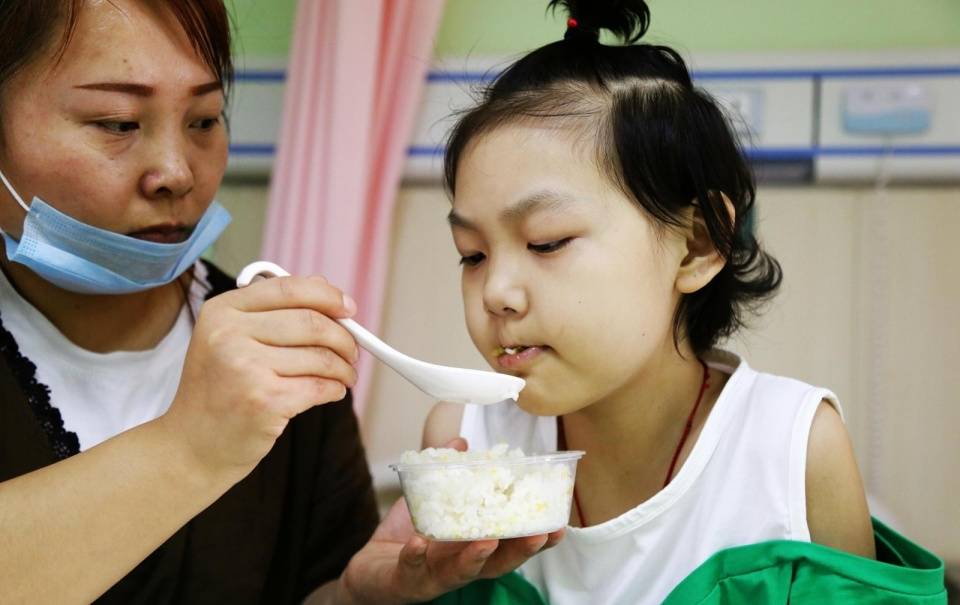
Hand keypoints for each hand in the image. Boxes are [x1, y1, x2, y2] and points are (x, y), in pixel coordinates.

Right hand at [160, 275, 359, 483]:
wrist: (192, 445)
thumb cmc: (218, 391)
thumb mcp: (227, 339)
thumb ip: (271, 312)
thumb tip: (326, 291)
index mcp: (221, 311)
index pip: (288, 288)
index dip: (327, 295)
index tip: (349, 308)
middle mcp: (229, 335)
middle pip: (312, 322)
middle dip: (344, 338)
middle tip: (353, 351)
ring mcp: (246, 368)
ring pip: (321, 357)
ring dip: (344, 368)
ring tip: (345, 376)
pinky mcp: (265, 400)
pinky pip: (320, 386)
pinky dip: (335, 389)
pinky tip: (333, 392)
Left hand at [339, 438, 564, 604]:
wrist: (370, 570)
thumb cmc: (407, 537)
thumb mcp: (430, 502)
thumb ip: (448, 474)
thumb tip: (463, 441)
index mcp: (473, 546)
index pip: (510, 544)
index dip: (536, 539)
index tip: (560, 525)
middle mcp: (460, 565)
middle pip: (497, 563)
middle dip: (519, 550)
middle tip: (539, 534)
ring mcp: (434, 576)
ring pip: (460, 572)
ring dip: (475, 557)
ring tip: (487, 539)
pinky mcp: (405, 581)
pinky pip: (411, 570)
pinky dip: (415, 556)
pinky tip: (417, 543)